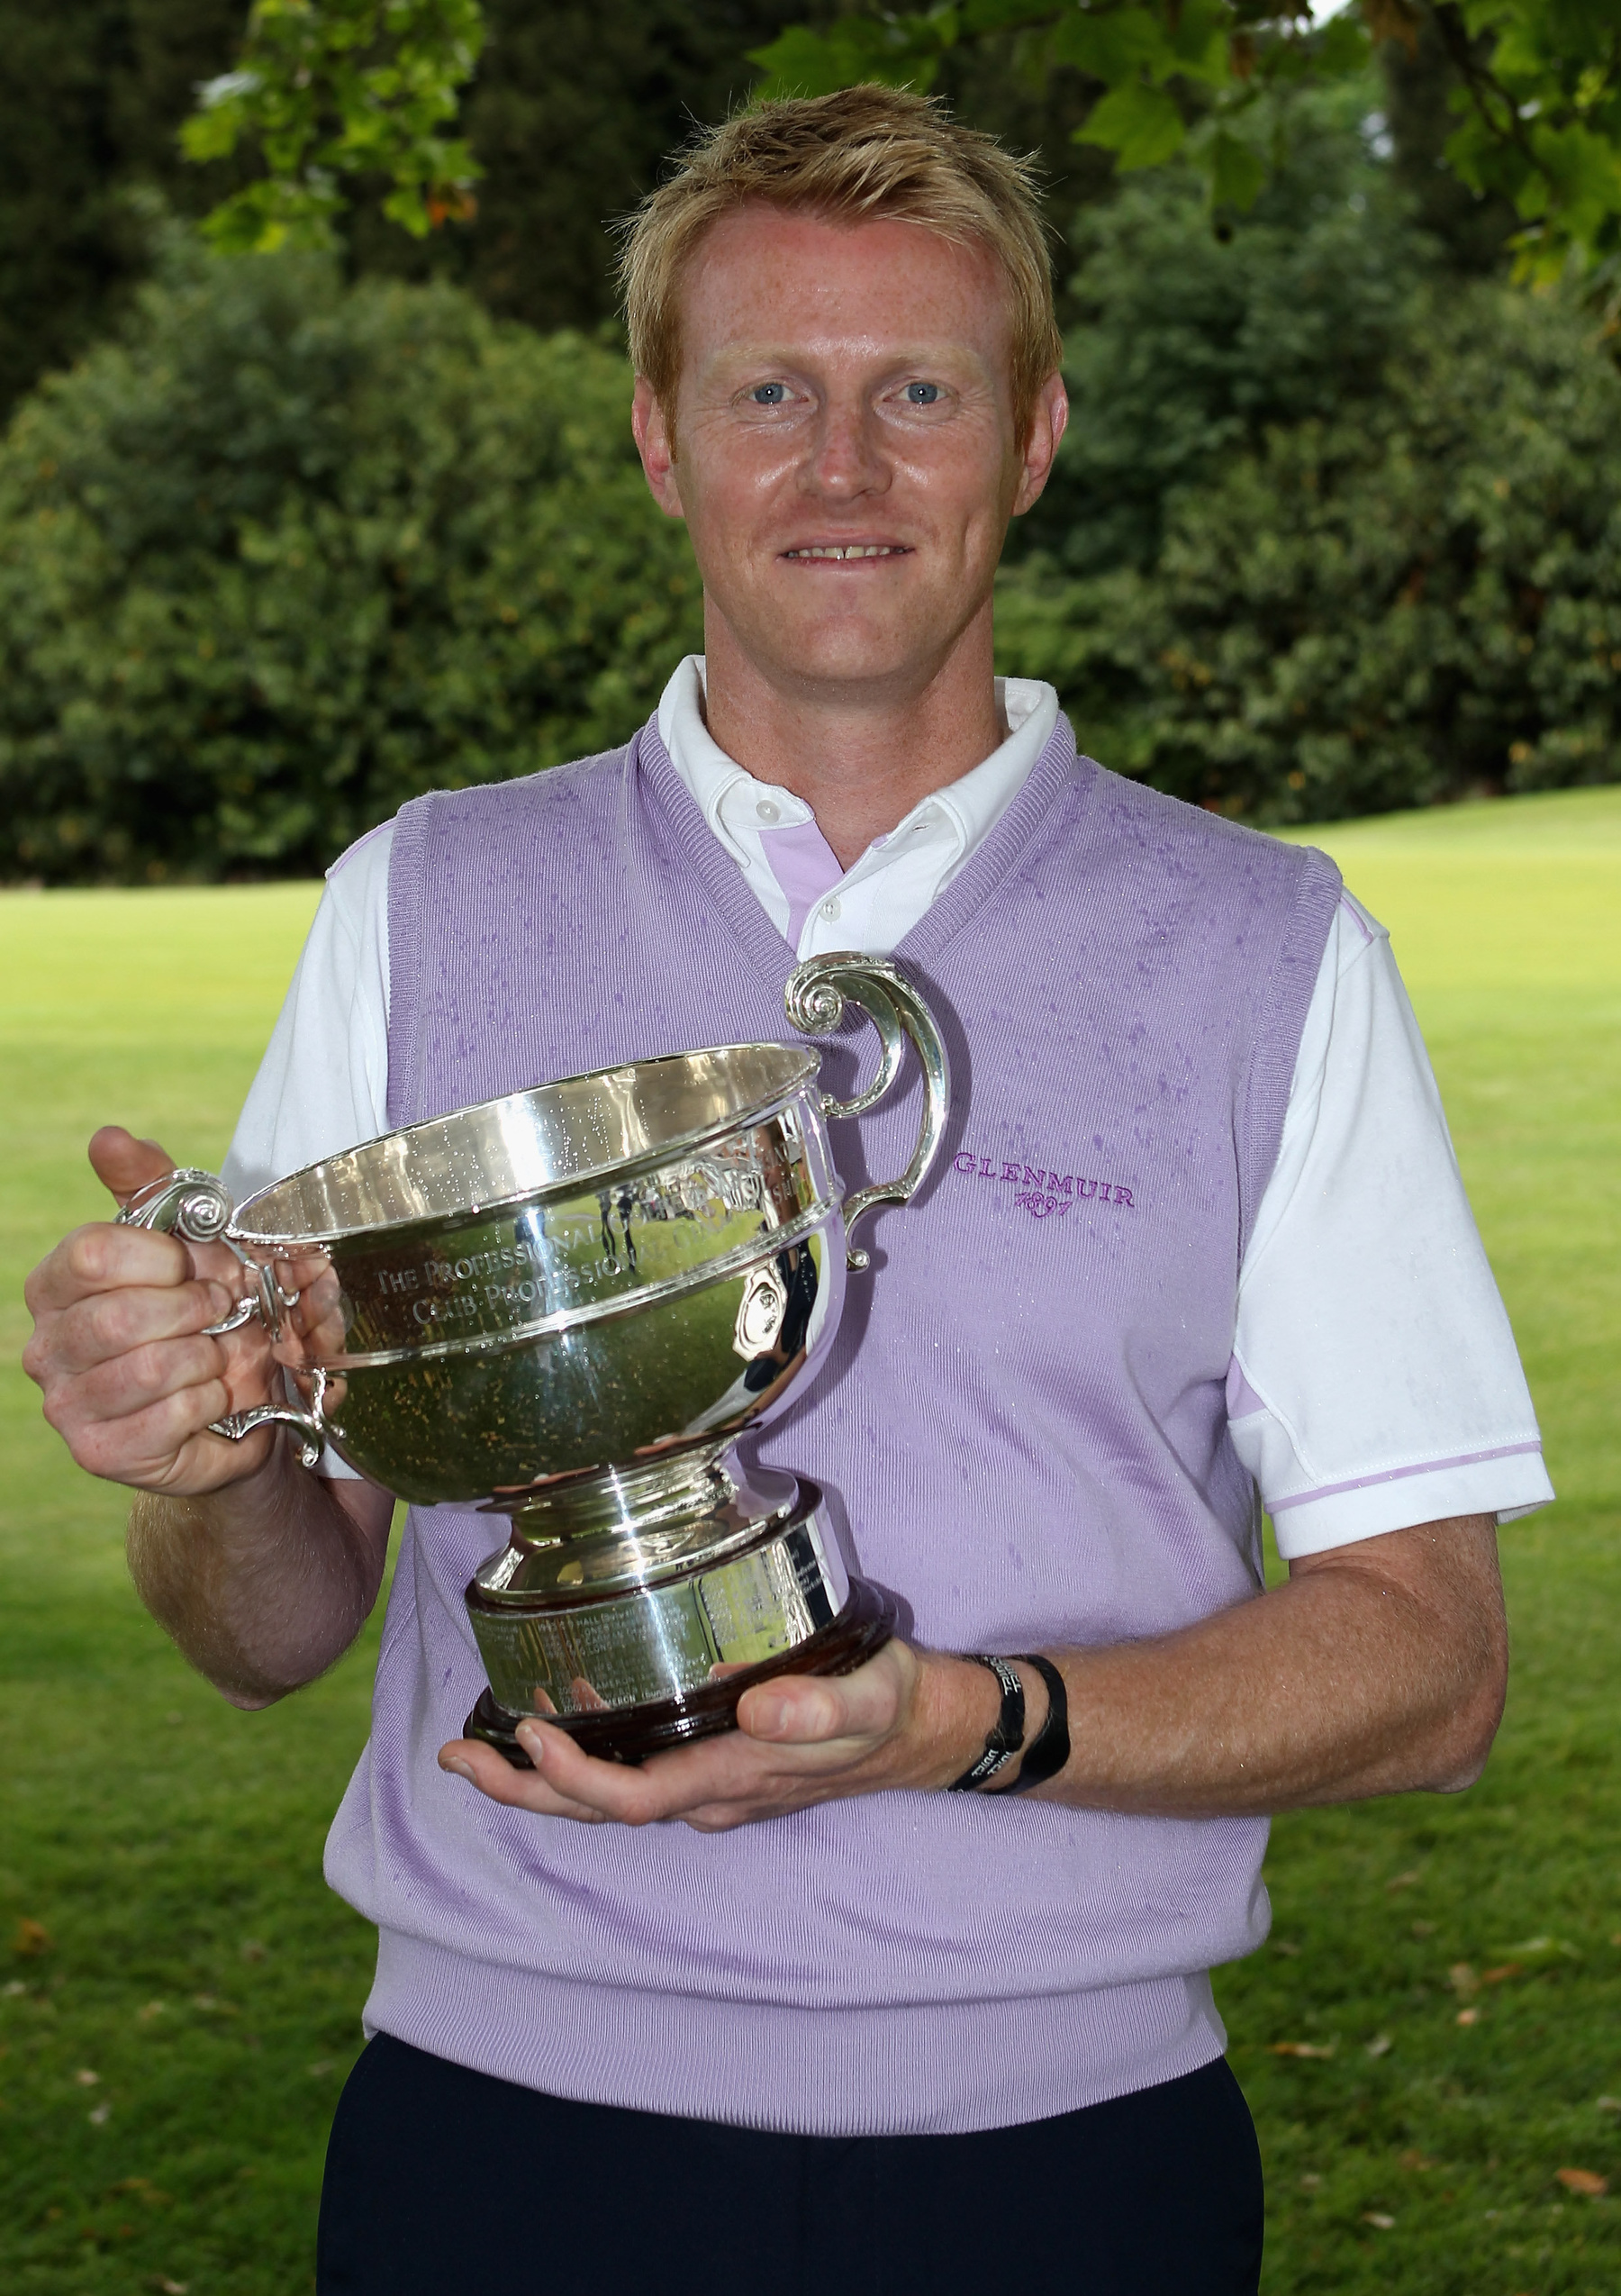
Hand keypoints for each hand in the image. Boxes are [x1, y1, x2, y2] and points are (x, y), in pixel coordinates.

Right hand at [23, 1126, 337, 1497]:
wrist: (236, 1403)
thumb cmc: (201, 1314)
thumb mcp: (186, 1241)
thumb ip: (148, 1186)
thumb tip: (109, 1137)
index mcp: (55, 1284)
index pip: (91, 1253)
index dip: (161, 1258)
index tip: (193, 1267)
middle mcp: (45, 1346)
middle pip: (119, 1316)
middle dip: (194, 1311)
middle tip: (221, 1313)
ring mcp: (66, 1406)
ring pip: (150, 1368)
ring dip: (206, 1359)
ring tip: (215, 1357)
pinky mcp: (100, 1454)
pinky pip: (167, 1419)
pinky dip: (208, 1402)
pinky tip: (210, 1398)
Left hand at [437, 1643, 1004, 1830]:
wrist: (928, 1732)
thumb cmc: (894, 1706)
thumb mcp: (868, 1696)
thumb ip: (818, 1708)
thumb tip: (757, 1712)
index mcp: (734, 1778)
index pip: (631, 1798)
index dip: (571, 1777)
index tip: (526, 1732)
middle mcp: (709, 1795)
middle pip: (596, 1811)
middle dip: (522, 1789)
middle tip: (454, 1754)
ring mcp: (708, 1788)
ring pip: (605, 1799)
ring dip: (537, 1780)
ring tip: (473, 1746)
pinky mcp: (713, 1765)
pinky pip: (629, 1777)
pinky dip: (578, 1762)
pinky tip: (550, 1729)